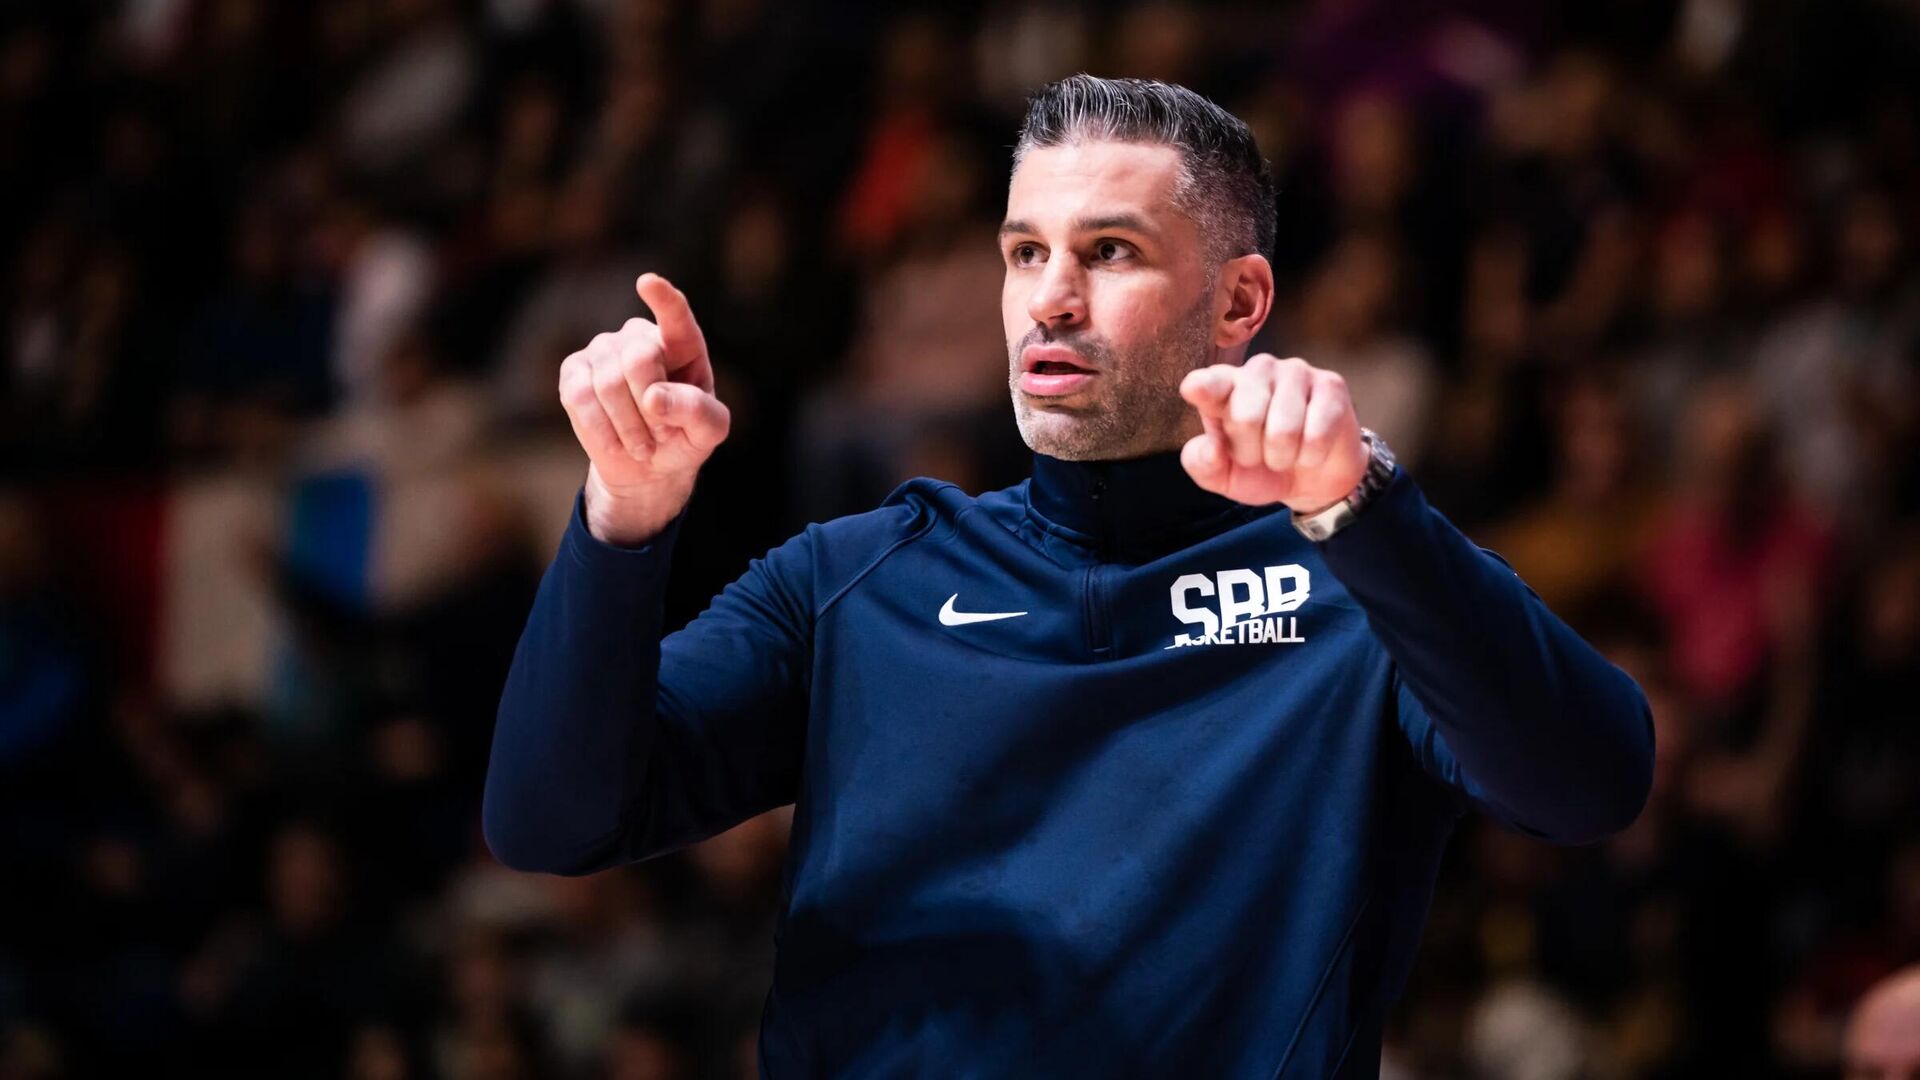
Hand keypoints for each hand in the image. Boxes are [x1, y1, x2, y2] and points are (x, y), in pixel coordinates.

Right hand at [560, 273, 729, 544]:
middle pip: (640, 358)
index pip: (674, 315)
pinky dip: (601, 430)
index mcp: (681, 343)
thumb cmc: (683, 437)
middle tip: (662, 435)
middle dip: (651, 407)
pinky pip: (580, 396)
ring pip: (608, 383)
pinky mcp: (573, 370)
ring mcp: (603, 349)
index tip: (647, 283)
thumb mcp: (708, 431)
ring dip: (629, 426)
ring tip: (643, 445)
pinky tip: (616, 443)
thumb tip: (654, 397)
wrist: (645, 465)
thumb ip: (697, 411)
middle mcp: (640, 336)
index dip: (663, 299)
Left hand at [1177, 355, 1368, 512]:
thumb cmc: (1260, 469)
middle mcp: (1257, 370)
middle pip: (1245, 418)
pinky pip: (1316, 434)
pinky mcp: (1330, 385)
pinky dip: (1310, 456)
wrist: (1312, 479)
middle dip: (1251, 452)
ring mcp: (1296, 372)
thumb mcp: (1223, 476)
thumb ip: (1203, 464)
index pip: (1205, 382)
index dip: (1202, 389)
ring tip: (1284, 453)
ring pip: (1283, 429)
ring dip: (1282, 457)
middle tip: (1258, 454)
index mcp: (1223, 386)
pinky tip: (1311, 450)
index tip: (1195, 392)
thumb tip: (1212, 448)